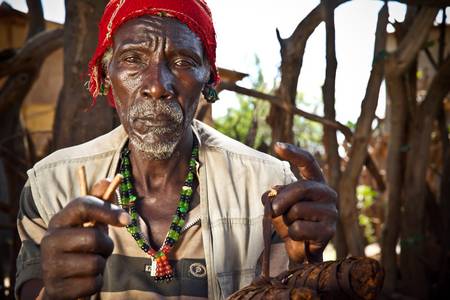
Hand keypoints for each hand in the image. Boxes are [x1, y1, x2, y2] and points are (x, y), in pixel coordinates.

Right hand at [40, 180, 129, 298]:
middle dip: (106, 245)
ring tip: (91, 263)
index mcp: (59, 220)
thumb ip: (99, 203)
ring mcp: (50, 265)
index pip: (82, 205)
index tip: (126, 219)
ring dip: (101, 265)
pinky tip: (84, 279)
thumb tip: (108, 180)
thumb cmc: (80, 247)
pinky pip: (93, 283)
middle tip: (102, 249)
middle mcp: (49, 240)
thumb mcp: (89, 224)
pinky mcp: (57, 287)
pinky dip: (95, 282)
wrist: (60, 282)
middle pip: (93, 237)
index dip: (107, 209)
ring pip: (95, 263)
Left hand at [267, 142, 336, 262]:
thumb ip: (274, 195)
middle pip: (301, 188)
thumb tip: (272, 194)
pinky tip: (299, 237)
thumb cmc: (290, 222)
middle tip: (273, 210)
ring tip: (293, 226)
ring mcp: (331, 212)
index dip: (294, 153)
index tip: (277, 145)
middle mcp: (327, 193)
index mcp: (316, 182)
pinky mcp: (329, 230)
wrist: (301, 249)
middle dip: (281, 200)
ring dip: (287, 220)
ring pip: (298, 210)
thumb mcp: (278, 205)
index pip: (308, 162)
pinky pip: (299, 228)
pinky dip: (291, 234)